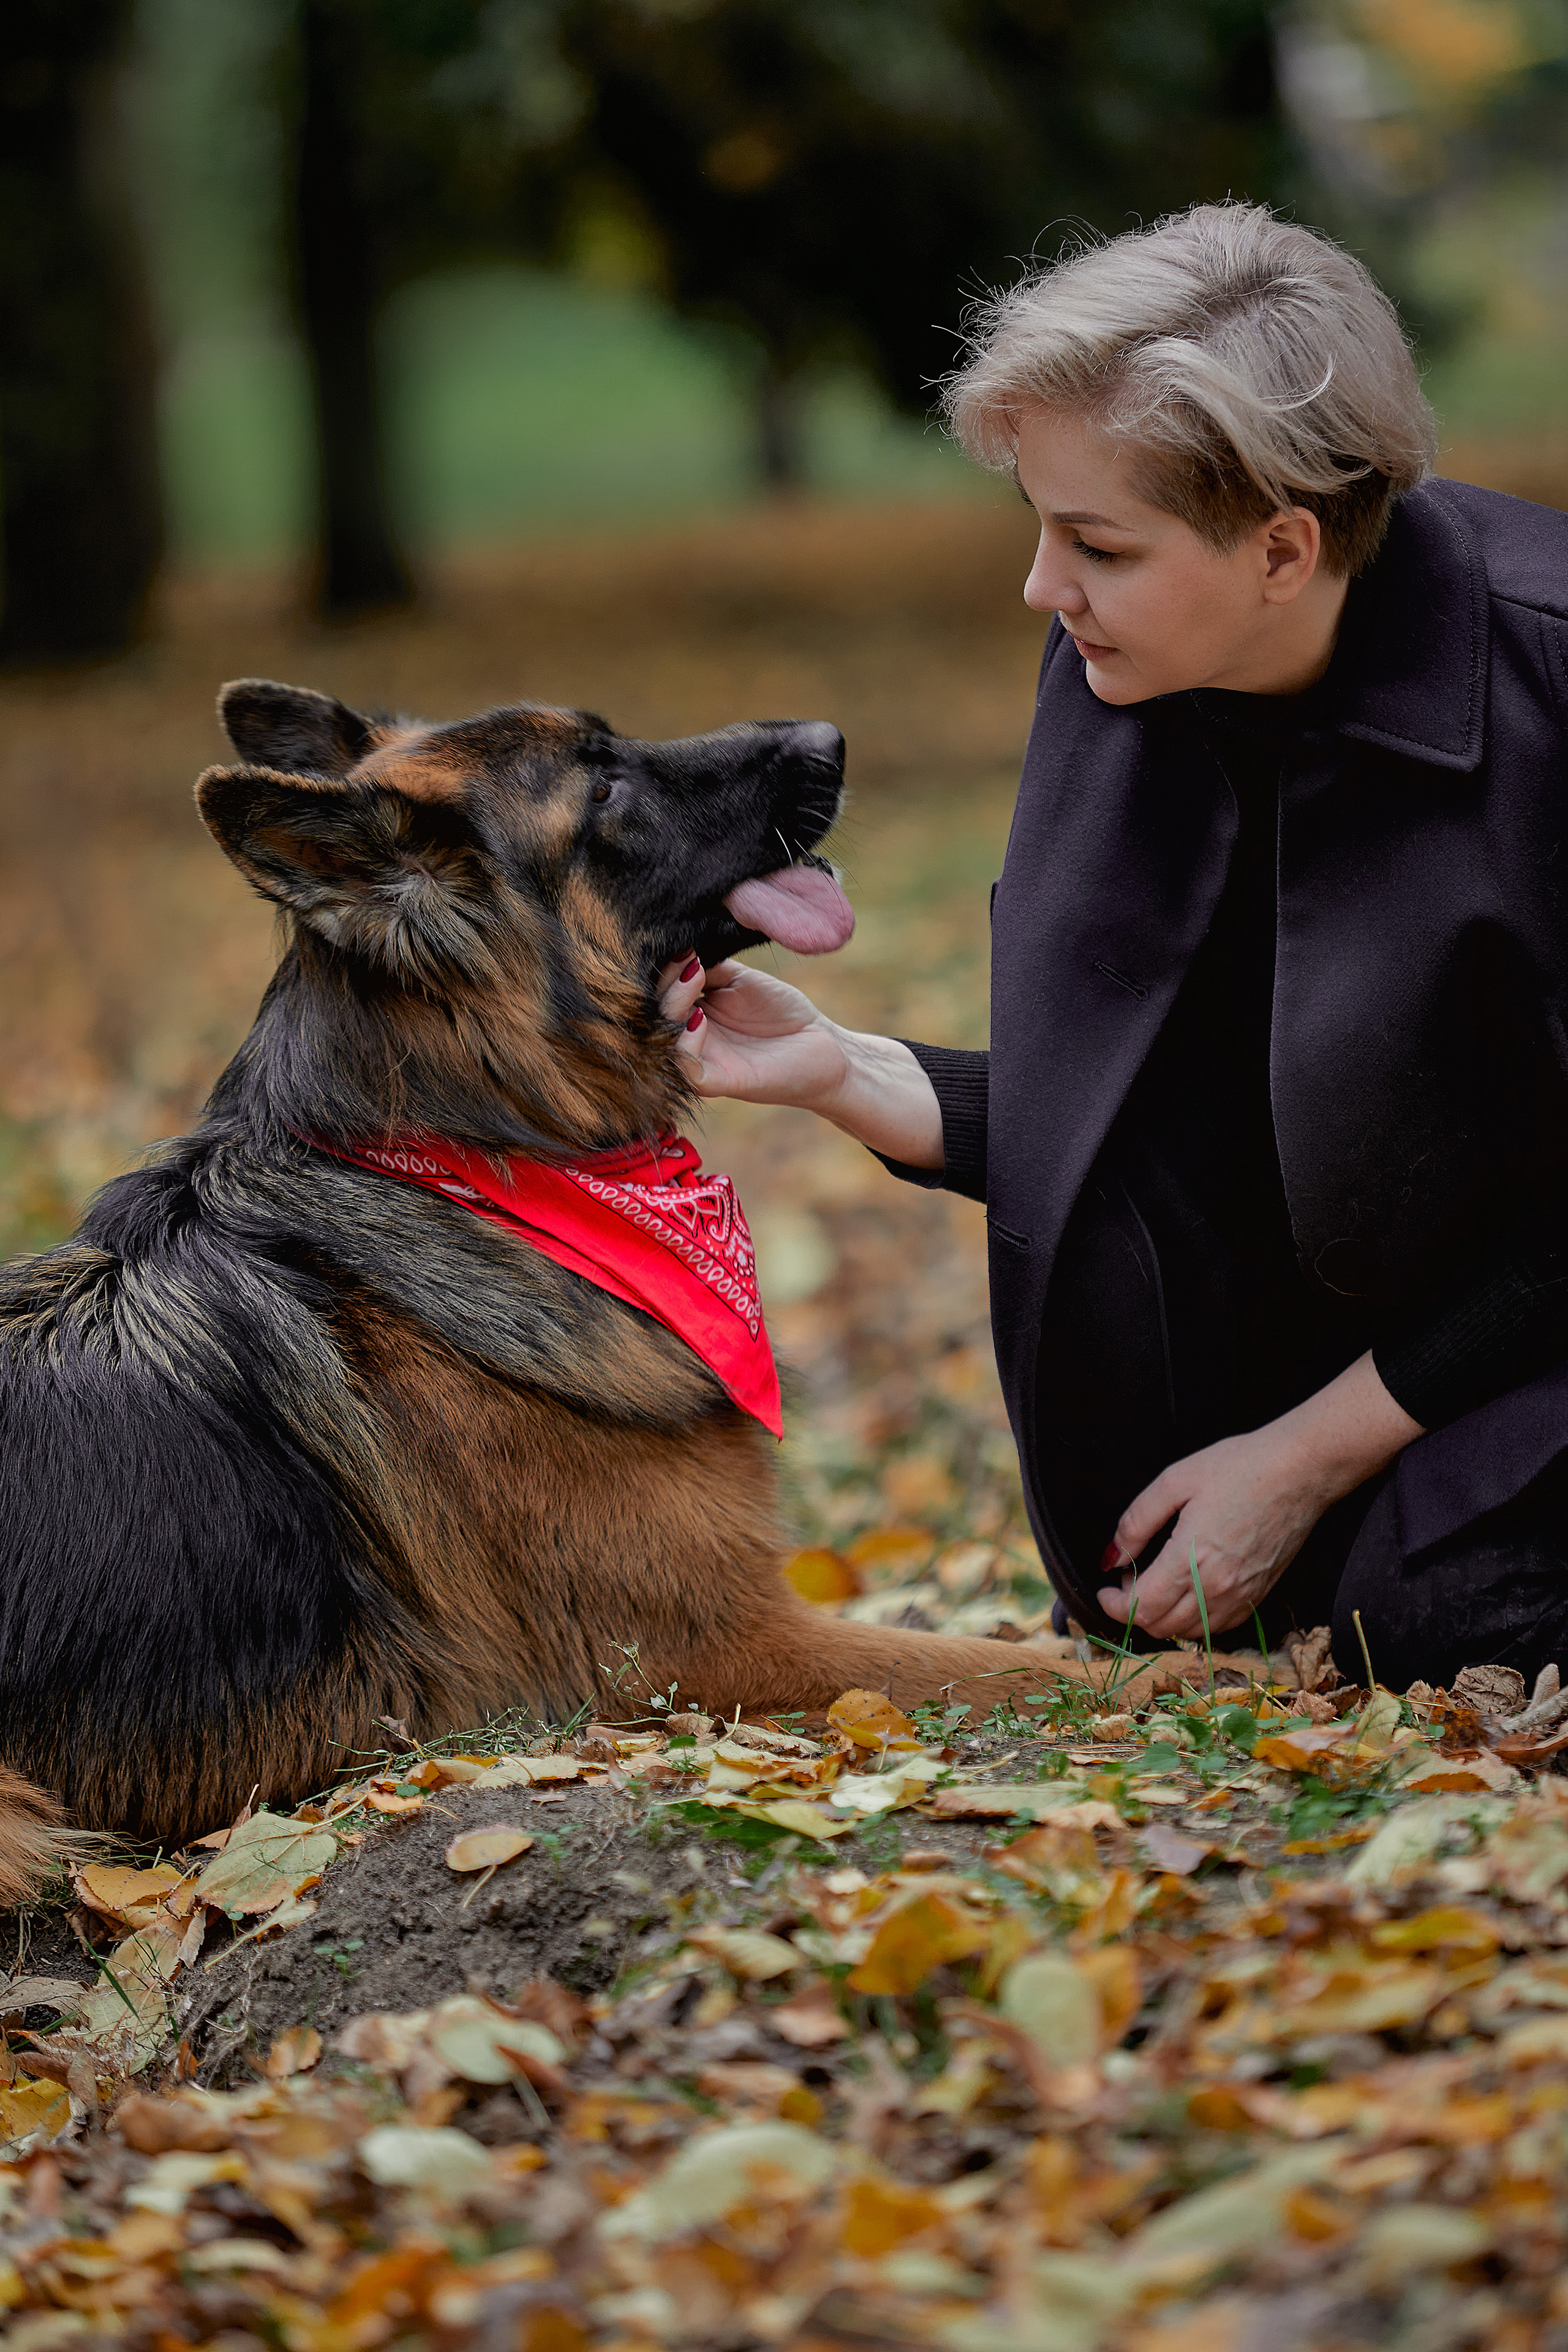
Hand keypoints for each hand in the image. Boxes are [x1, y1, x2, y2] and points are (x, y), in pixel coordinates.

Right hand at [655, 954, 848, 1105]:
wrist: (823, 1043)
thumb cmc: (783, 1013)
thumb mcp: (742, 980)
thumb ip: (711, 967)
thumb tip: (681, 948)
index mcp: (694, 1012)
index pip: (663, 992)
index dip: (666, 969)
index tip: (682, 946)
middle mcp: (691, 1038)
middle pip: (657, 1013)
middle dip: (666, 983)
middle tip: (687, 959)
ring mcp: (703, 1061)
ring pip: (664, 1039)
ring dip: (673, 1005)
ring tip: (693, 977)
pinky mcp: (718, 1083)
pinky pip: (688, 1069)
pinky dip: (687, 1043)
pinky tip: (700, 1019)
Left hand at [1098, 1352, 1423, 1641]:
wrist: (1300, 1471)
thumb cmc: (1239, 1467)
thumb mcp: (1174, 1481)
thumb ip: (1136, 1522)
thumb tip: (1112, 1557)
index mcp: (1191, 1558)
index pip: (1140, 1607)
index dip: (1113, 1605)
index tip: (1104, 1589)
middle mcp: (1216, 1587)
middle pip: (1161, 1626)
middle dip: (1133, 1612)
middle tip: (1127, 1582)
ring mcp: (1241, 1595)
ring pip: (1189, 1632)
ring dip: (1162, 1619)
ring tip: (1155, 1587)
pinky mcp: (1259, 1595)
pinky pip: (1218, 1627)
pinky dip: (1194, 1621)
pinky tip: (1187, 1595)